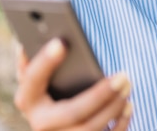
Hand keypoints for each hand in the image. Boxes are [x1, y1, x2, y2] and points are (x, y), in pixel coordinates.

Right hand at [15, 39, 132, 130]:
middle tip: (123, 75)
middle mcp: (41, 123)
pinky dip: (119, 124)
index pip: (33, 80)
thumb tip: (40, 34)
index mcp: (28, 98)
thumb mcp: (40, 72)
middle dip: (100, 95)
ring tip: (128, 85)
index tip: (61, 42)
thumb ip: (39, 55)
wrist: (55, 122)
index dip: (45, 62)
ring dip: (113, 107)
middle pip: (73, 112)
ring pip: (90, 128)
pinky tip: (128, 105)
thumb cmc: (50, 85)